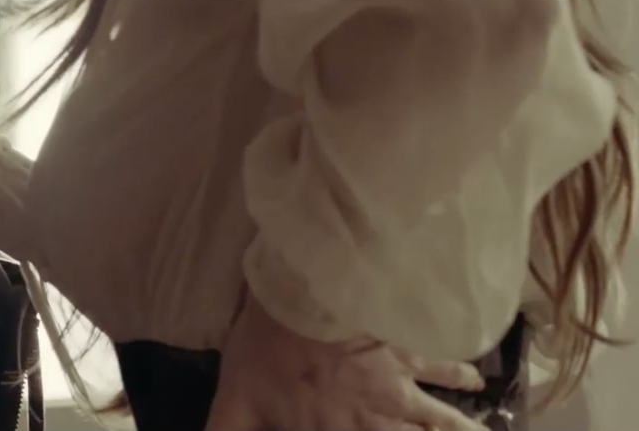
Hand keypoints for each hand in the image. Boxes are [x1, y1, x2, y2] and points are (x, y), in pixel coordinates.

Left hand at [206, 296, 489, 430]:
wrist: (305, 296)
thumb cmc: (265, 350)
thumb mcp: (235, 400)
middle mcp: (378, 420)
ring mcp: (399, 386)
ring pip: (443, 418)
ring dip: (463, 428)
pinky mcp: (408, 348)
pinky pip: (444, 364)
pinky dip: (464, 373)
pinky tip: (477, 376)